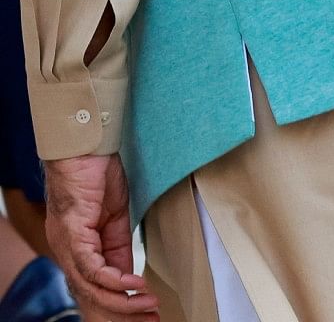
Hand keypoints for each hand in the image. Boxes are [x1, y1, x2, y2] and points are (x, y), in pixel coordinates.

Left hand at [44, 154, 158, 321]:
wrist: (84, 146)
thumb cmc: (96, 173)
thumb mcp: (114, 217)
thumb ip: (118, 248)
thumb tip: (130, 275)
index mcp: (77, 247)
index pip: (96, 287)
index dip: (121, 304)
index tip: (148, 312)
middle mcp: (66, 250)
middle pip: (90, 295)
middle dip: (121, 312)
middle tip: (150, 320)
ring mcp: (66, 243)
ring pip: (90, 286)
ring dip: (122, 300)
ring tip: (148, 304)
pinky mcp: (73, 233)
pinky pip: (92, 266)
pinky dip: (114, 279)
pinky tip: (134, 283)